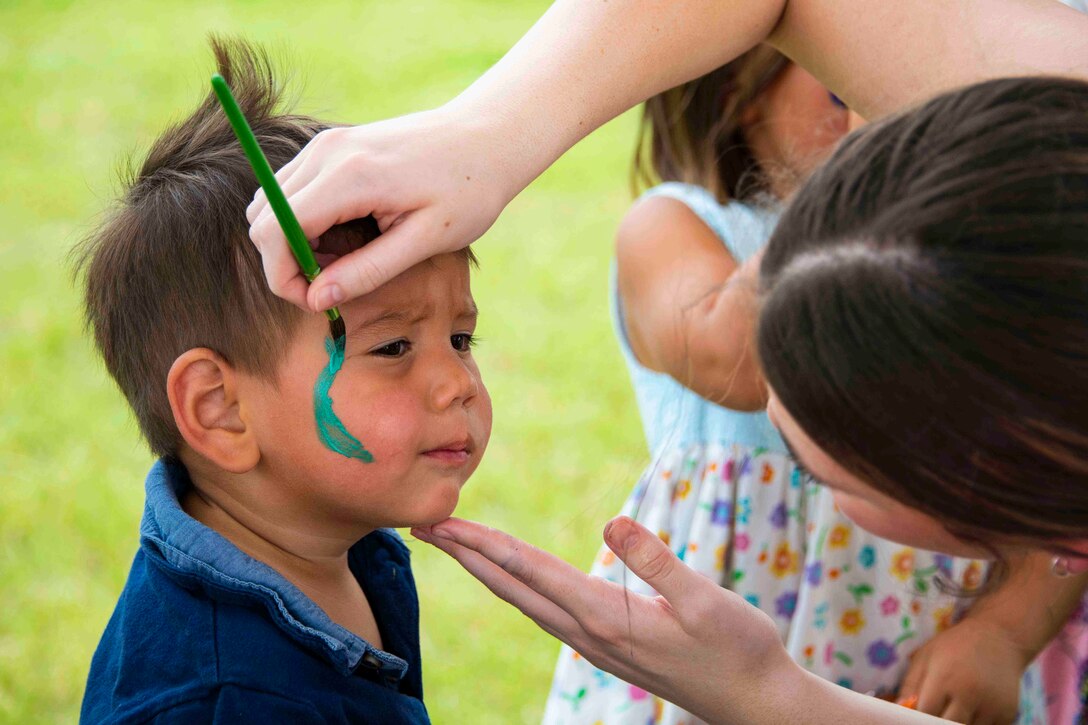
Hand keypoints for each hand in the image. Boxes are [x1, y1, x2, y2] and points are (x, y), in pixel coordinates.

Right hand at [246, 106, 514, 310]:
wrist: (486, 138)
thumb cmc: (467, 191)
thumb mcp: (426, 241)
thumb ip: (369, 271)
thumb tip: (317, 299)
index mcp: (350, 176)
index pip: (275, 230)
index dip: (283, 276)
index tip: (316, 301)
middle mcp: (327, 152)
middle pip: (262, 218)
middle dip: (284, 263)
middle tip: (330, 288)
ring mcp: (326, 144)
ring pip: (270, 203)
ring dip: (292, 242)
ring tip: (343, 263)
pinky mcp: (332, 145)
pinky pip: (292, 189)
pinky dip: (302, 221)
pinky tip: (345, 238)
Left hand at [412, 516, 812, 723]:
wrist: (755, 703)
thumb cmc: (739, 650)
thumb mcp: (707, 602)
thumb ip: (659, 561)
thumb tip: (614, 521)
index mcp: (606, 618)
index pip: (531, 571)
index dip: (485, 543)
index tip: (444, 522)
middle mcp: (590, 633)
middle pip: (513, 587)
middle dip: (466, 555)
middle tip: (423, 526)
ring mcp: (595, 644)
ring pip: (525, 601)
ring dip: (486, 570)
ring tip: (456, 545)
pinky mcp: (608, 646)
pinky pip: (547, 610)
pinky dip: (517, 587)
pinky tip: (512, 579)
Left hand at [897, 618, 1028, 723]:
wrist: (999, 637)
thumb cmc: (955, 645)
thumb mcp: (925, 656)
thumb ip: (910, 685)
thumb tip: (900, 709)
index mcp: (944, 678)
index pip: (924, 714)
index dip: (916, 716)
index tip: (914, 714)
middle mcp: (969, 694)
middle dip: (935, 721)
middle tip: (934, 710)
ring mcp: (991, 706)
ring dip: (956, 723)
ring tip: (953, 707)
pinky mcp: (1008, 714)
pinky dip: (976, 724)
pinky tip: (972, 710)